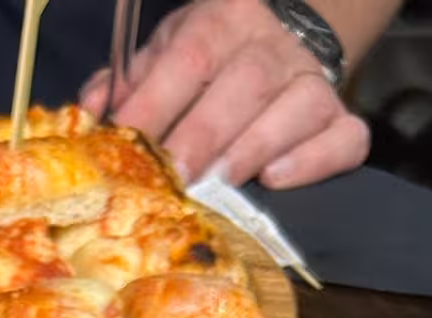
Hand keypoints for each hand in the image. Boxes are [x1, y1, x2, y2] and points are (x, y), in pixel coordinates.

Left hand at [80, 0, 369, 188]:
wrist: (280, 40)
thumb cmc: (209, 58)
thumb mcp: (164, 52)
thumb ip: (126, 82)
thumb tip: (89, 111)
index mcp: (222, 21)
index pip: (190, 55)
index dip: (158, 99)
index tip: (127, 139)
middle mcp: (273, 46)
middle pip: (245, 84)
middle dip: (204, 134)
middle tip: (174, 176)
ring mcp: (312, 81)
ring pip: (296, 108)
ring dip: (254, 148)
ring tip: (220, 183)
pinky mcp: (340, 118)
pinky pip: (342, 139)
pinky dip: (312, 161)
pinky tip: (275, 178)